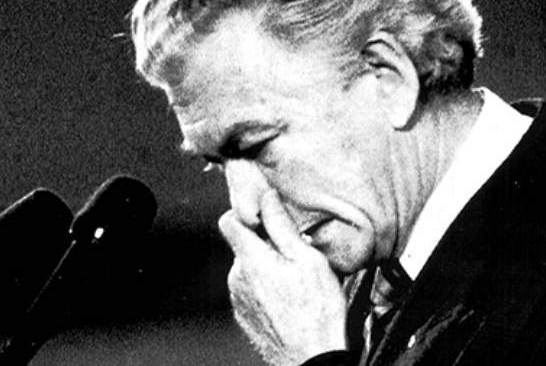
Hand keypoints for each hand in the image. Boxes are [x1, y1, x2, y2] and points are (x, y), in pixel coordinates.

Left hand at [219, 190, 347, 365]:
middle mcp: (237, 278)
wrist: (312, 358)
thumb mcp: (308, 259)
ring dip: (268, 266)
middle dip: (265, 242)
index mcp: (251, 260)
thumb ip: (282, 226)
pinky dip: (267, 286)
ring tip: (297, 279)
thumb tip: (267, 197)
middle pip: (243, 245)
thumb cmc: (317, 312)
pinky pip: (252, 289)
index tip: (266, 214)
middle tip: (296, 251)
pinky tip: (290, 297)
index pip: (229, 220)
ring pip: (248, 267)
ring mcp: (239, 299)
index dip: (246, 212)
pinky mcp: (246, 314)